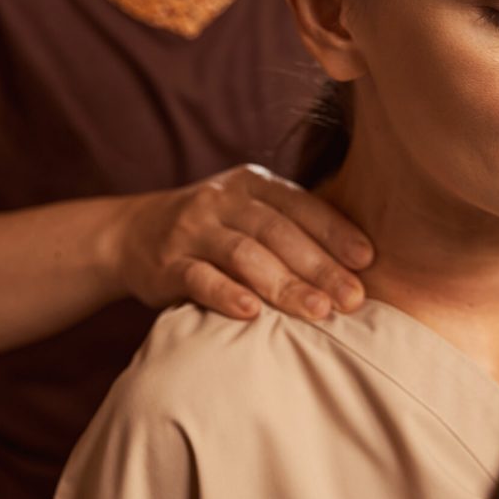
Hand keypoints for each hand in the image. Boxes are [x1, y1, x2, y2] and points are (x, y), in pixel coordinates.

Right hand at [116, 164, 372, 321]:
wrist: (130, 234)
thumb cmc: (211, 230)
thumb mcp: (246, 212)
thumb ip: (290, 226)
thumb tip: (364, 265)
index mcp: (251, 185)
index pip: (299, 205)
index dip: (334, 231)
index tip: (367, 261)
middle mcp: (221, 200)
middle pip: (277, 232)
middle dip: (319, 266)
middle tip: (353, 299)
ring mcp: (191, 230)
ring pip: (243, 254)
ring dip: (283, 284)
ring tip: (317, 311)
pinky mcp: (166, 263)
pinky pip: (198, 277)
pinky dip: (226, 293)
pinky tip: (252, 313)